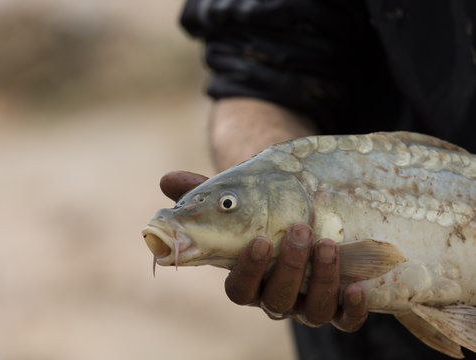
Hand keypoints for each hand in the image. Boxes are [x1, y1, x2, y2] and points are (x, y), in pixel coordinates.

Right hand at [160, 170, 368, 331]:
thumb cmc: (262, 214)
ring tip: (327, 243)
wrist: (299, 216)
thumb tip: (166, 180)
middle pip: (277, 299)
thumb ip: (202, 194)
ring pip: (312, 310)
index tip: (260, 241)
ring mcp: (306, 304)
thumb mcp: (236, 202)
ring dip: (321, 279)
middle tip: (301, 230)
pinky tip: (356, 286)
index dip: (249, 271)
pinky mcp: (338, 305)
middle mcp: (275, 297)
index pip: (240, 289)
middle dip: (290, 268)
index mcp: (248, 280)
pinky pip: (344, 321)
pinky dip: (350, 310)